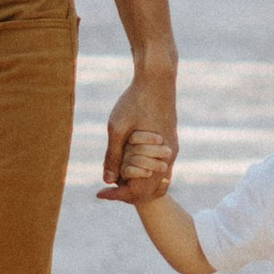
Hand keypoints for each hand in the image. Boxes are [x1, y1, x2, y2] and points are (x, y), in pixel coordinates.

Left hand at [99, 69, 175, 202]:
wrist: (157, 77)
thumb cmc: (135, 101)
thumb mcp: (117, 128)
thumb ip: (113, 156)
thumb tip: (107, 180)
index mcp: (159, 156)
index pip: (140, 191)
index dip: (118, 196)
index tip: (100, 193)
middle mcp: (170, 155)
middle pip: (150, 189)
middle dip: (128, 192)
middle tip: (107, 188)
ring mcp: (172, 147)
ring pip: (156, 178)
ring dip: (137, 180)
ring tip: (115, 176)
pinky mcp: (170, 139)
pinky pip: (159, 164)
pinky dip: (144, 169)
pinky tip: (128, 163)